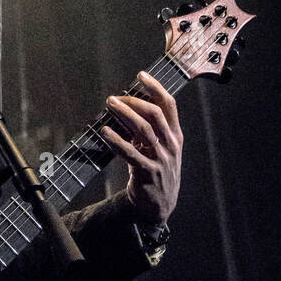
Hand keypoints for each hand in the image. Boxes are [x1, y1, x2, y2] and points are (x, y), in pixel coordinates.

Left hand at [100, 70, 182, 226]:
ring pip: (143, 130)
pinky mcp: (148, 172)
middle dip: (134, 101)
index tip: (141, 75)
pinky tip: (104, 133)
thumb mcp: (161, 149)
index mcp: (175, 135)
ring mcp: (161, 159)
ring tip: (109, 106)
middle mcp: (171, 144)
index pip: (169, 105)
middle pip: (154, 114)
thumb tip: (129, 108)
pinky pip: (131, 153)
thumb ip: (151, 130)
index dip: (156, 87)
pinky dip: (116, 141)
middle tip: (114, 97)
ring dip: (124, 115)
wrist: (159, 205)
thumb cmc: (156, 172)